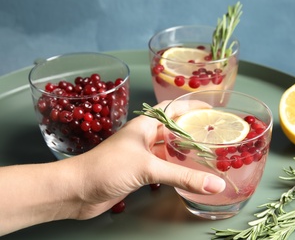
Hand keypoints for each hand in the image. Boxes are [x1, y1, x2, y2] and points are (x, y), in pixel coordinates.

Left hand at [68, 101, 225, 219]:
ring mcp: (141, 155)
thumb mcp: (147, 167)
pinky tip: (190, 174)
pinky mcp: (139, 172)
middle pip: (174, 130)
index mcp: (145, 125)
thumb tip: (215, 184)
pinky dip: (177, 170)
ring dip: (186, 153)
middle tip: (216, 136)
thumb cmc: (106, 168)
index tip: (211, 110)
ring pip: (169, 150)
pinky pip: (164, 167)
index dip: (191, 106)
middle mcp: (144, 137)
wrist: (77, 190)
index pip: (172, 109)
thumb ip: (182, 176)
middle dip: (193, 132)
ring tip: (209, 155)